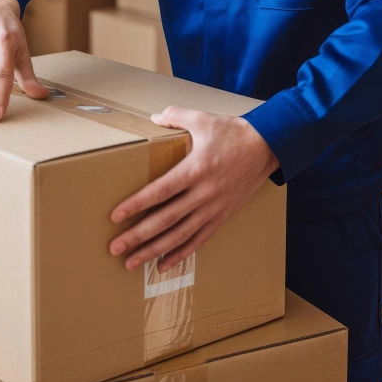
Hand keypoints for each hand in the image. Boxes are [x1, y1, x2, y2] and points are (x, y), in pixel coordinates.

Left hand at [108, 106, 279, 272]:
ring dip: (154, 251)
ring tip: (131, 262)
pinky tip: (162, 265)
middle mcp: (203, 194)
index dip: (136, 204)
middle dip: (138, 236)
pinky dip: (180, 254)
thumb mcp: (203, 118)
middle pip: (166, 220)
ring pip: (179, 236)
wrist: (267, 147)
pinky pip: (198, 240)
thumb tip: (153, 118)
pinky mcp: (222, 216)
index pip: (160, 191)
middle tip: (115, 247)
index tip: (115, 216)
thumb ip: (176, 116)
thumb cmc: (233, 132)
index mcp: (195, 169)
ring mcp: (213, 208)